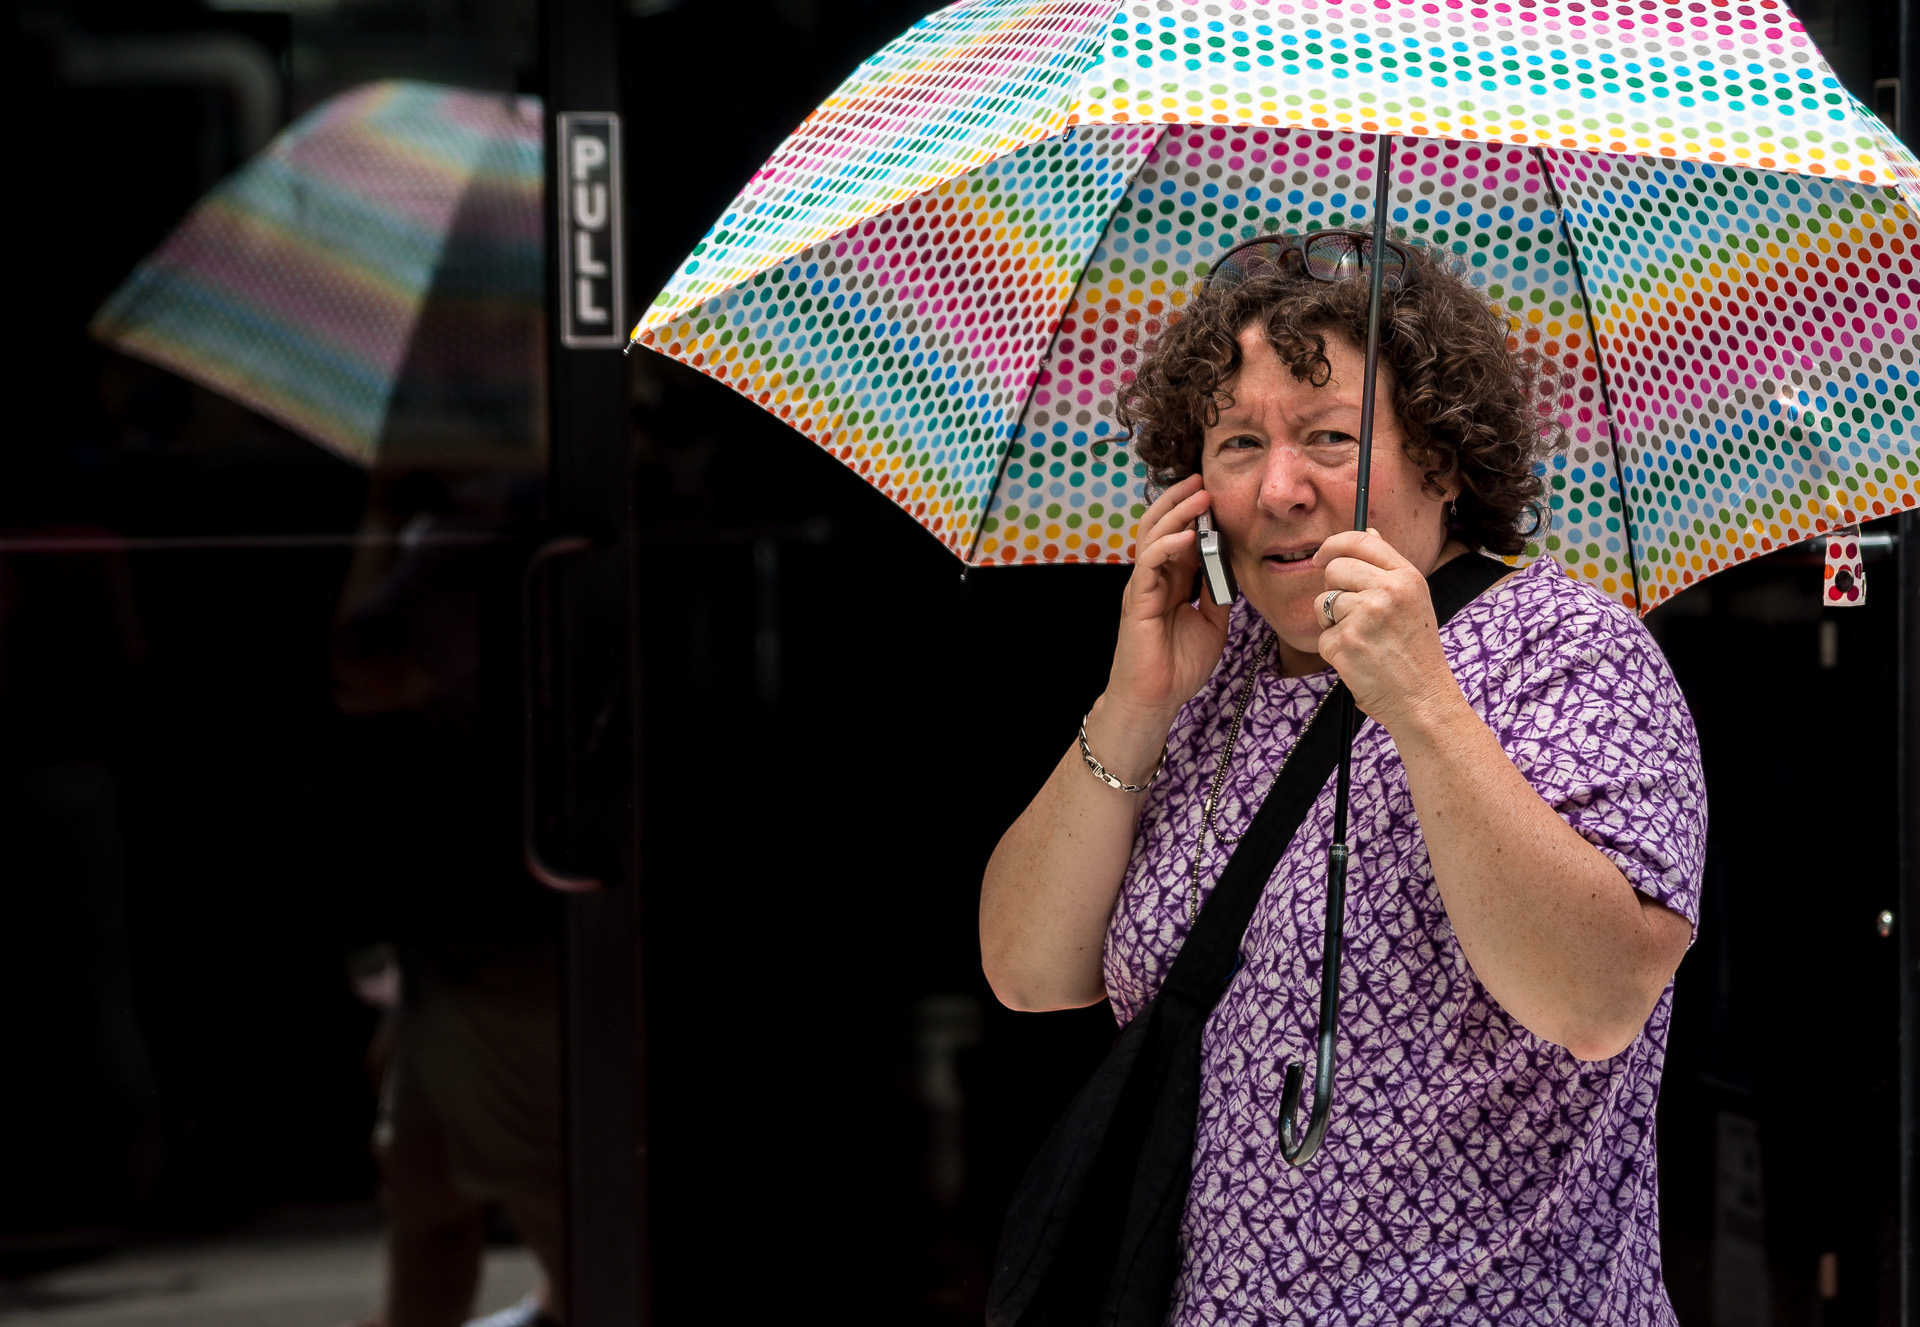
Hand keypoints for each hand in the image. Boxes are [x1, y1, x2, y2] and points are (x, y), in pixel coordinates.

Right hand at [1103, 475, 1231, 734]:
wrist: (1155, 699)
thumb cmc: (1178, 666)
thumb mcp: (1211, 622)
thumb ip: (1216, 593)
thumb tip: (1231, 568)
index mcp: (1169, 581)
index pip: (1178, 536)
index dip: (1194, 514)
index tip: (1214, 493)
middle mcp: (1153, 578)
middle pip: (1159, 526)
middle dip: (1180, 501)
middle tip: (1202, 481)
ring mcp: (1142, 587)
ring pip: (1152, 537)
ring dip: (1176, 514)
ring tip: (1198, 496)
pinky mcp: (1137, 600)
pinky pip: (1149, 563)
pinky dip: (1167, 545)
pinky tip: (1187, 536)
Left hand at [1311, 529, 1462, 732]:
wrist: (1424, 700)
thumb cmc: (1416, 654)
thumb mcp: (1414, 602)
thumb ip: (1387, 569)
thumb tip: (1368, 532)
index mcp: (1407, 577)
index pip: (1360, 541)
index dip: (1333, 545)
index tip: (1320, 556)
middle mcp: (1388, 591)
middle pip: (1334, 569)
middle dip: (1333, 590)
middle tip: (1350, 615)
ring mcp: (1366, 616)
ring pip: (1323, 603)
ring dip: (1332, 623)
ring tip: (1361, 640)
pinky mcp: (1347, 642)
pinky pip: (1322, 636)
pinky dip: (1334, 651)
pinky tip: (1358, 660)